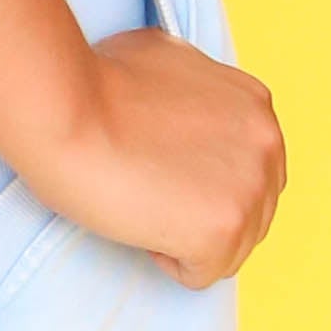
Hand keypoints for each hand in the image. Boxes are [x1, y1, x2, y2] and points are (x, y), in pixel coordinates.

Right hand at [26, 31, 286, 286]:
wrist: (63, 110)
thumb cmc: (92, 84)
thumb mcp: (163, 57)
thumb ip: (194, 88)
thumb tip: (187, 107)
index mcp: (256, 105)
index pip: (251, 169)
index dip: (201, 178)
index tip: (159, 168)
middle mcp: (267, 144)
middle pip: (252, 213)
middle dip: (202, 211)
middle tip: (147, 189)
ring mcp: (250, 189)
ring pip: (232, 248)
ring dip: (186, 237)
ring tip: (140, 202)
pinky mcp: (223, 230)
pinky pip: (201, 272)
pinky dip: (167, 259)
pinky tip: (137, 221)